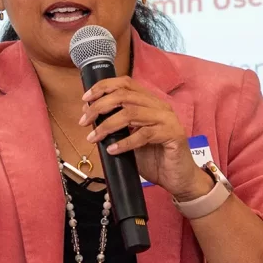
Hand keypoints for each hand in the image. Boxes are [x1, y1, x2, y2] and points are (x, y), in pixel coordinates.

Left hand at [79, 77, 211, 200]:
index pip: (125, 83)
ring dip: (107, 125)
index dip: (103, 87)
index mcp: (149, 102)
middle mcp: (159, 106)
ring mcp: (167, 119)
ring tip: (94, 137)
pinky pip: (144, 134)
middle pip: (124, 96)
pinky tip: (112, 150)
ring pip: (131, 113)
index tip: (86, 99)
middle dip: (100, 106)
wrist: (178, 178)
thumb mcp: (128, 138)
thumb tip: (89, 112)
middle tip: (84, 121)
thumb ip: (114, 125)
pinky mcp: (173, 134)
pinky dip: (124, 142)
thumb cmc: (153, 158)